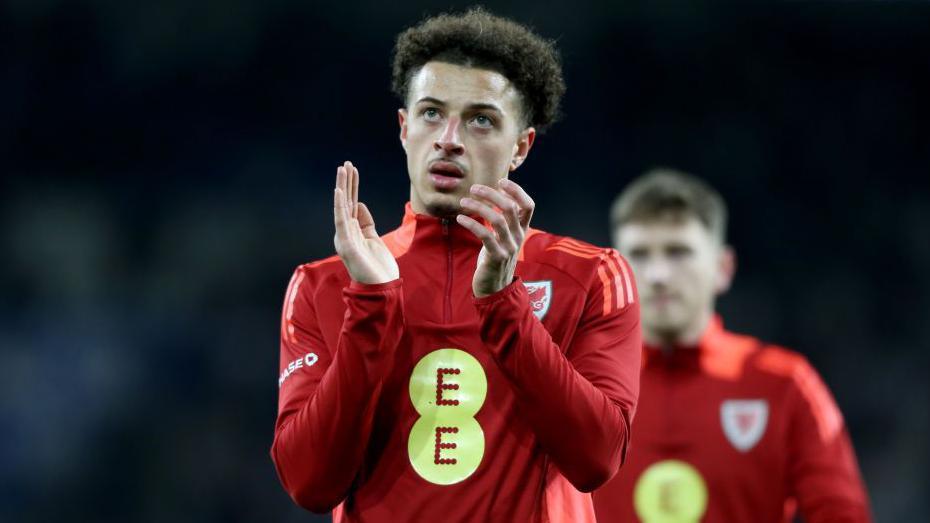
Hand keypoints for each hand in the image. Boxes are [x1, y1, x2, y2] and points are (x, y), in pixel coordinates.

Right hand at [333, 161, 398, 283]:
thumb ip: (366, 222)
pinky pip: (341, 221)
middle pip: (346, 202)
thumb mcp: (374, 238)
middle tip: (346, 163)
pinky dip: (340, 205)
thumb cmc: (378, 267)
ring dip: (342, 188)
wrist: (381, 289)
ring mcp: (345, 238)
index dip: (353, 186)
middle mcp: (346, 233)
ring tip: (342, 170)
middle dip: (346, 182)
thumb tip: (359, 204)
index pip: (351, 204)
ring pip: (342, 207)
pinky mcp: (347, 244)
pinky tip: (339, 191)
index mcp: (352, 231)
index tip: (353, 169)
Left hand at [456, 179, 534, 297]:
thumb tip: (493, 196)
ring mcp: (509, 247)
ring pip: (497, 219)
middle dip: (491, 194)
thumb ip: (503, 220)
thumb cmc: (495, 258)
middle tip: (474, 188)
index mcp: (521, 230)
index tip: (501, 181)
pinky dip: (472, 223)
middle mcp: (518, 237)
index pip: (528, 205)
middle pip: (510, 207)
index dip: (517, 190)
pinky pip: (485, 235)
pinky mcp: (496, 257)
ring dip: (478, 207)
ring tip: (463, 201)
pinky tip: (460, 218)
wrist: (495, 288)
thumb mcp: (503, 237)